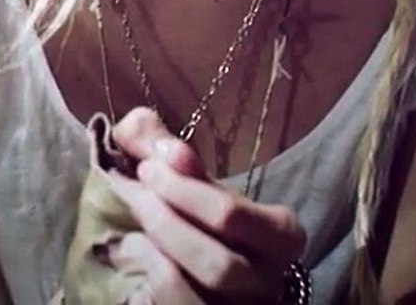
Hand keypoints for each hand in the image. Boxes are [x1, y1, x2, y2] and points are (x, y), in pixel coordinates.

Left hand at [102, 107, 307, 302]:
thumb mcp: (198, 180)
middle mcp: (269, 282)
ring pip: (190, 295)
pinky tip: (134, 253)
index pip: (232, 216)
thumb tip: (138, 127)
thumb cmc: (204, 216)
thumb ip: (165, 146)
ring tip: (131, 226)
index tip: (148, 165)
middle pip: (216, 263)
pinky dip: (147, 280)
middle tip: (134, 190)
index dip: (184, 189)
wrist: (207, 270)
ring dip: (153, 255)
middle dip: (166, 222)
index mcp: (283, 236)